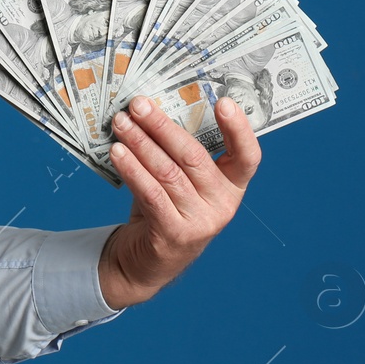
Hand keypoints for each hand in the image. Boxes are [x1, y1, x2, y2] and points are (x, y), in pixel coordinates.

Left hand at [98, 95, 261, 308]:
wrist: (147, 261)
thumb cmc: (164, 209)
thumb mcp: (179, 181)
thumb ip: (175, 153)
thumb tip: (148, 111)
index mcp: (233, 186)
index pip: (247, 156)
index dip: (238, 129)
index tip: (224, 102)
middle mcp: (223, 204)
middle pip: (194, 157)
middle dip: (162, 126)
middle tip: (138, 104)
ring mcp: (201, 222)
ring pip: (168, 173)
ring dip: (140, 144)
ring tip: (121, 123)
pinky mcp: (174, 234)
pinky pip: (151, 194)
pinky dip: (132, 170)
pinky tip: (117, 152)